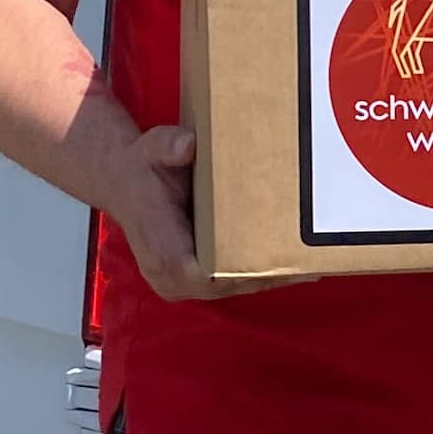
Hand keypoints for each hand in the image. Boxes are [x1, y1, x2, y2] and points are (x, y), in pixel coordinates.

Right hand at [110, 125, 289, 301]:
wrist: (126, 182)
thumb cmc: (143, 168)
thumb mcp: (153, 147)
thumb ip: (168, 146)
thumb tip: (187, 146)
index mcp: (159, 249)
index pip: (201, 276)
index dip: (238, 272)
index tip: (274, 262)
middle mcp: (169, 275)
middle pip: (227, 285)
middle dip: (265, 273)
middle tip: (304, 257)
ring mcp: (181, 282)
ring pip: (232, 287)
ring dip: (268, 275)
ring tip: (306, 259)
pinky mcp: (194, 279)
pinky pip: (230, 282)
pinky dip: (259, 272)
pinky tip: (291, 261)